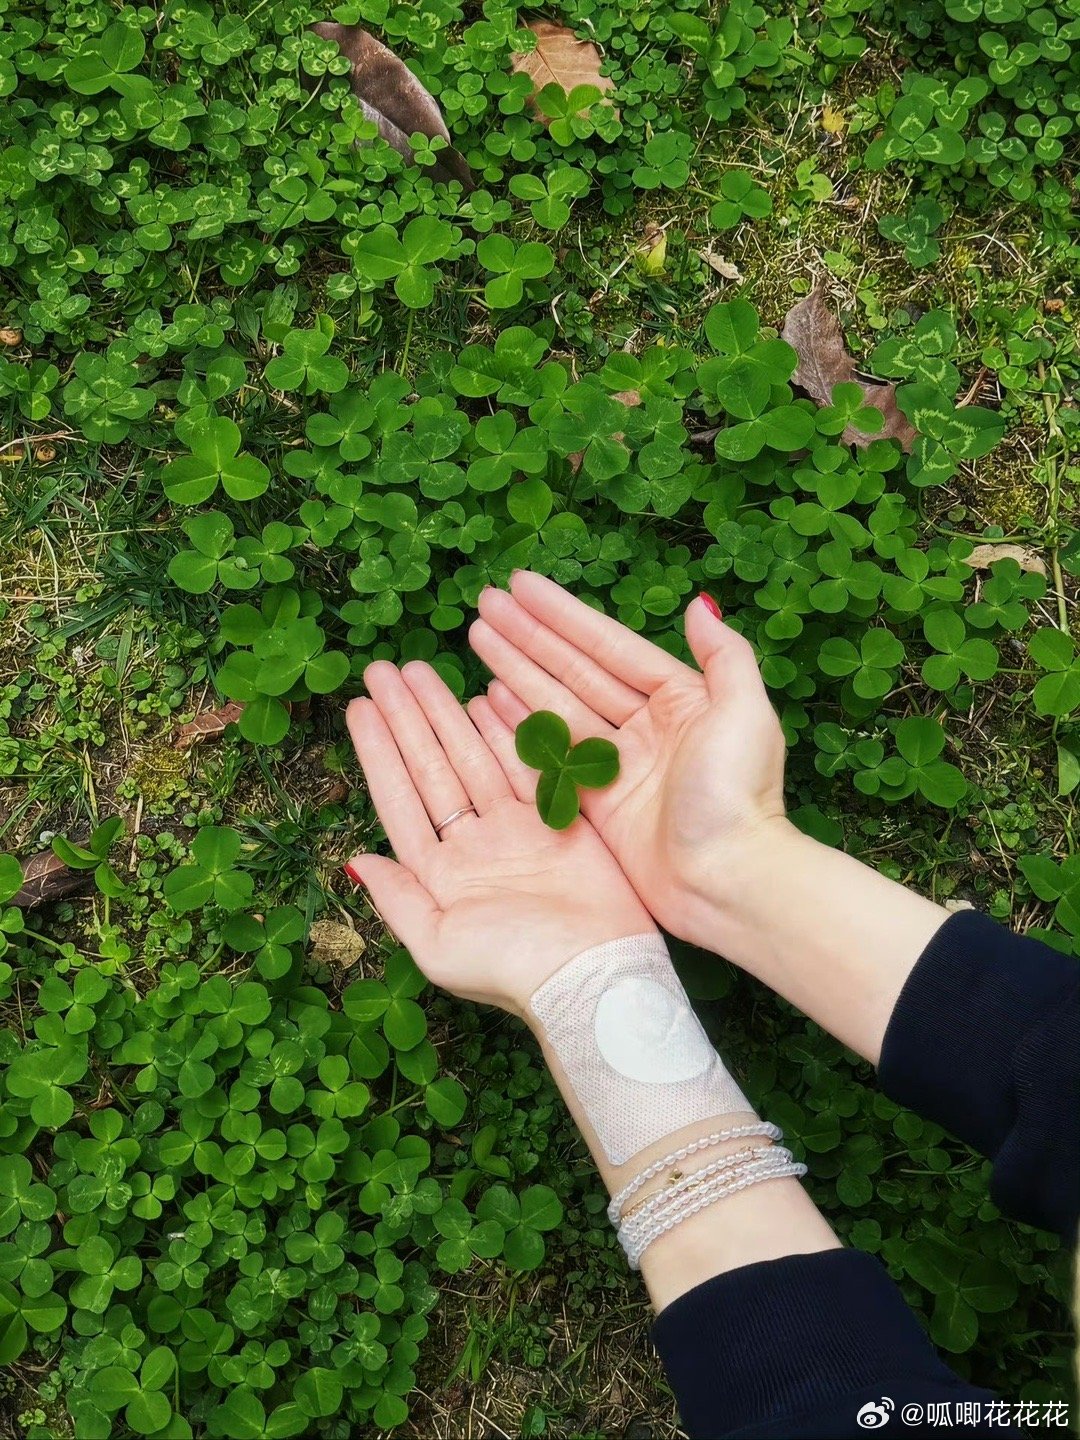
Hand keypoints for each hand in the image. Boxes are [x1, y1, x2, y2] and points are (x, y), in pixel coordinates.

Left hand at [345, 659, 655, 1017]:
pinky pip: (525, 765)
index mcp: (438, 874)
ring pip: (472, 757)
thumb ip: (397, 899)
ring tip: (419, 671)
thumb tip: (355, 861)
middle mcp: (472, 845)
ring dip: (445, 714)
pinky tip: (481, 696)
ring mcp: (514, 830)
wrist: (594, 973)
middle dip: (407, 718)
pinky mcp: (558, 820)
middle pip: (431, 767)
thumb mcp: (438, 945)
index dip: (378, 752)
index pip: (399, 799)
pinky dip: (503, 731)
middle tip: (384, 669)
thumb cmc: (512, 968)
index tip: (359, 708)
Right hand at [468, 571, 792, 955]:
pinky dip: (519, 725)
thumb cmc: (740, 795)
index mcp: (679, 698)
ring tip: (478, 636)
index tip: (521, 585)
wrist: (728, 880)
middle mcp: (645, 726)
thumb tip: (699, 604)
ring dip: (516, 670)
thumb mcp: (747, 713)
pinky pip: (550, 755)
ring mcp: (617, 766)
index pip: (608, 646)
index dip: (563, 615)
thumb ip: (724, 655)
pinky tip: (490, 696)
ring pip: (556, 705)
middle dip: (528, 635)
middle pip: (573, 670)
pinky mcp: (597, 804)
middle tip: (484, 602)